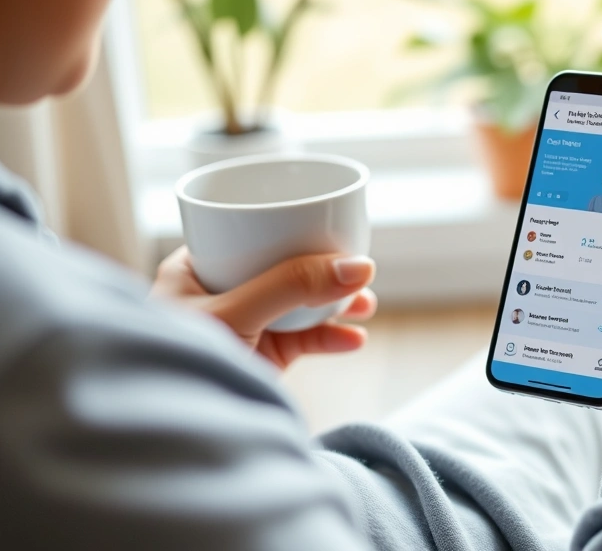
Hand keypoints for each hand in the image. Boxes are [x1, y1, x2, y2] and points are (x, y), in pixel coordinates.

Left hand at [151, 247, 376, 369]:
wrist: (167, 440)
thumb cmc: (175, 365)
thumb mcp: (233, 313)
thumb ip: (291, 285)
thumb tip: (357, 266)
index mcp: (197, 267)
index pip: (253, 234)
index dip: (296, 230)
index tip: (336, 231)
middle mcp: (221, 293)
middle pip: (285, 268)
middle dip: (326, 270)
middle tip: (360, 272)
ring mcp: (245, 326)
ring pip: (300, 305)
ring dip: (335, 304)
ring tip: (365, 306)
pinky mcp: (263, 357)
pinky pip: (304, 340)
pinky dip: (331, 338)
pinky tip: (354, 339)